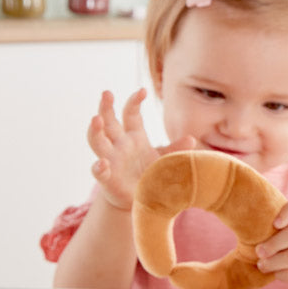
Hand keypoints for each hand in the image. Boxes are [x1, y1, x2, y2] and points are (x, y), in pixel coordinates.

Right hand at [87, 88, 193, 209]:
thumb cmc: (151, 173)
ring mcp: (110, 159)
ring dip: (95, 130)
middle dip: (105, 107)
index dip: (135, 101)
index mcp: (134, 136)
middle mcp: (119, 144)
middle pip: (109, 122)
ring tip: (96, 119)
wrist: (141, 197)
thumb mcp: (165, 159)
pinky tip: (103, 163)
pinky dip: (99, 167)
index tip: (143, 91)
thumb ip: (176, 150)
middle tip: (107, 93)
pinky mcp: (107, 178)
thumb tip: (192, 140)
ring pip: (97, 141)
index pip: (131, 114)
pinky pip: (99, 171)